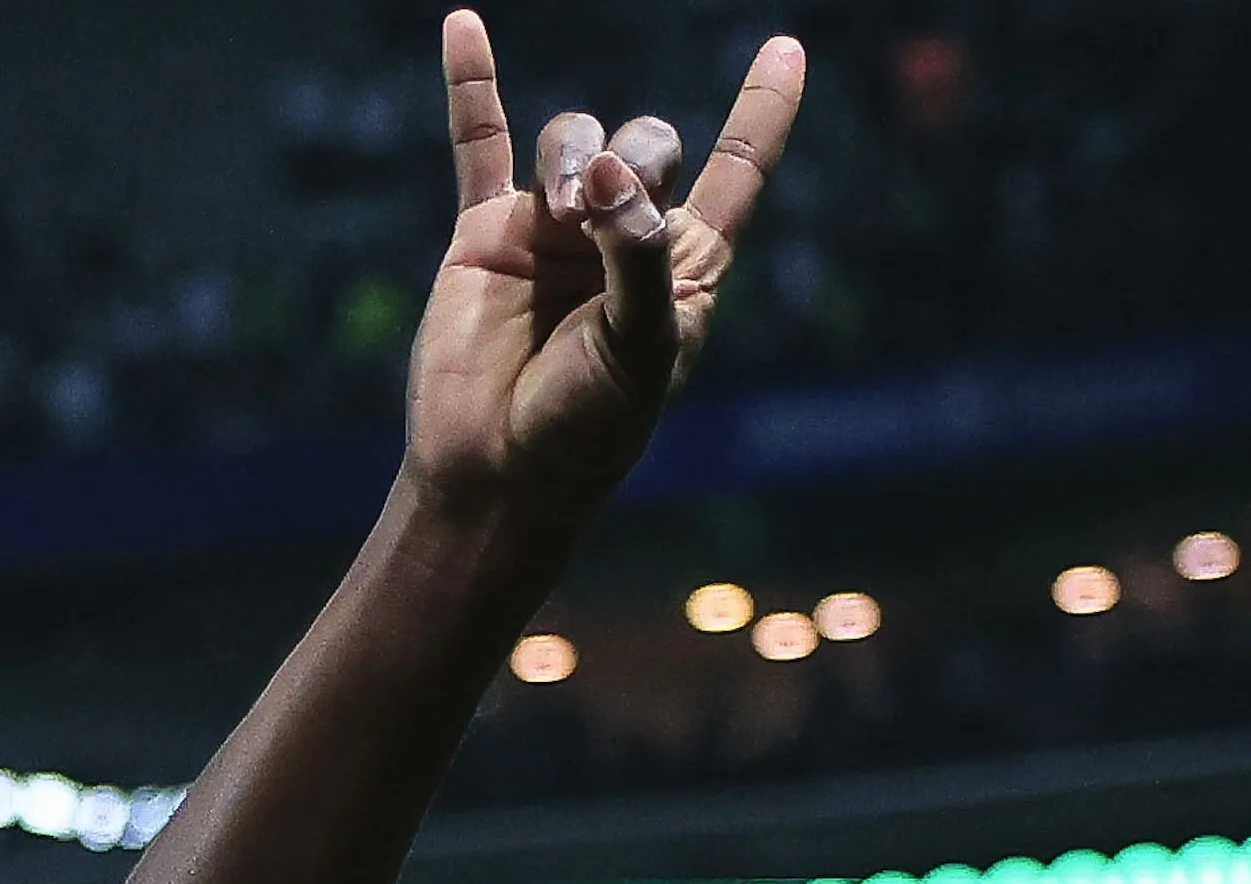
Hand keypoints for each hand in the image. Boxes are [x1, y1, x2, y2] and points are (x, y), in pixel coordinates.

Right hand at [404, 10, 803, 524]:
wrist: (497, 472)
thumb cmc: (587, 428)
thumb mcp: (641, 347)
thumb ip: (636, 255)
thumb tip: (606, 168)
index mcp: (685, 265)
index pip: (738, 171)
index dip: (762, 112)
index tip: (787, 50)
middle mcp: (623, 237)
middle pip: (645, 143)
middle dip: (632, 159)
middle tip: (599, 217)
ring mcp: (554, 230)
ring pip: (573, 141)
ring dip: (570, 159)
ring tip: (561, 215)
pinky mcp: (487, 234)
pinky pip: (480, 144)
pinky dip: (471, 85)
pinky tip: (463, 27)